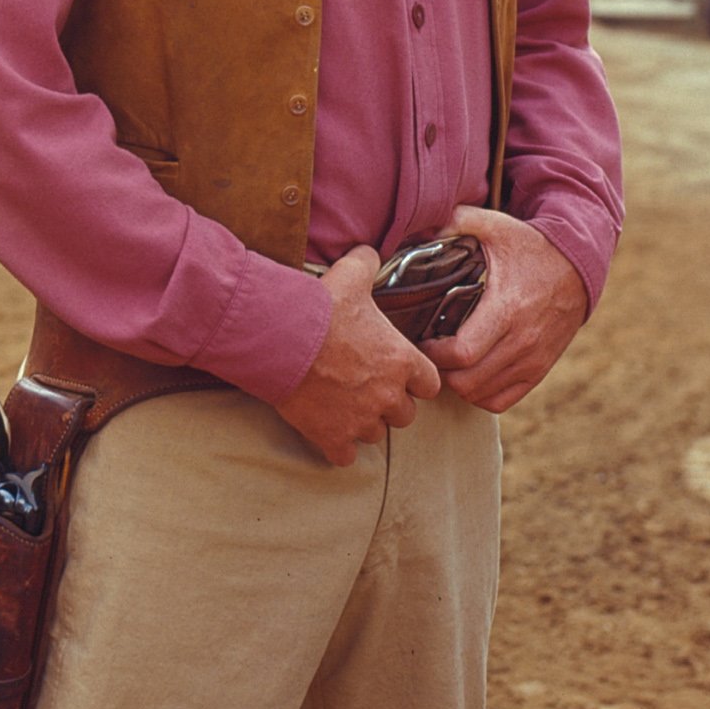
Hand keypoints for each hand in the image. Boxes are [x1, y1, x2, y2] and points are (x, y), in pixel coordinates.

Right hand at [276, 246, 441, 465]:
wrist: (279, 338)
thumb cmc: (319, 307)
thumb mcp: (350, 275)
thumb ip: (367, 262)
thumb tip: (370, 251)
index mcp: (401, 361)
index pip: (430, 385)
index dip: (415, 379)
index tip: (397, 371)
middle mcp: (388, 395)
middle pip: (405, 415)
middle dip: (389, 403)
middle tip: (366, 386)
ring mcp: (360, 420)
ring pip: (376, 435)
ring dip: (363, 423)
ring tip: (342, 403)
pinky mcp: (332, 437)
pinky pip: (345, 457)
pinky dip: (337, 446)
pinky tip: (326, 428)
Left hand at [421, 206, 587, 412]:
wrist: (577, 264)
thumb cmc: (529, 245)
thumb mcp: (495, 225)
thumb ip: (456, 220)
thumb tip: (419, 224)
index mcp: (507, 309)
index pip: (461, 353)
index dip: (432, 353)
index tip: (420, 338)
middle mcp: (523, 341)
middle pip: (467, 381)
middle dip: (439, 370)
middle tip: (427, 351)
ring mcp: (534, 359)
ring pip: (482, 394)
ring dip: (457, 383)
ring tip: (445, 361)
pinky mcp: (540, 369)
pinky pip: (503, 400)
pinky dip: (480, 394)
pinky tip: (469, 373)